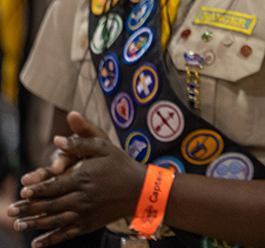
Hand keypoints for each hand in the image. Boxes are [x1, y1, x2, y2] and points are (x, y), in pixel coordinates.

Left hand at [7, 112, 145, 247]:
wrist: (140, 189)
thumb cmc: (120, 164)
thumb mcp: (103, 146)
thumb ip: (79, 142)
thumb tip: (57, 139)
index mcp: (84, 178)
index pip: (55, 186)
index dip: (38, 190)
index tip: (23, 192)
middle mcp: (82, 197)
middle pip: (51, 205)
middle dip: (29, 208)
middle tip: (10, 210)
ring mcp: (85, 213)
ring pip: (55, 220)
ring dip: (35, 223)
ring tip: (18, 224)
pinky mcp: (89, 224)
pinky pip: (66, 233)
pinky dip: (51, 239)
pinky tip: (36, 243)